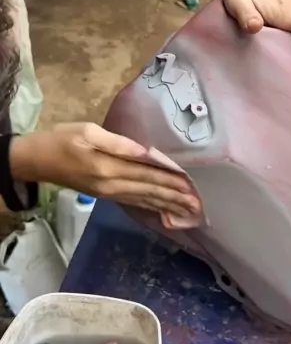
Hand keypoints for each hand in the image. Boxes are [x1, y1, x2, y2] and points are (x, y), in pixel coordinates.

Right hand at [9, 122, 201, 228]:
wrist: (38, 161)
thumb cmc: (61, 140)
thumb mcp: (87, 132)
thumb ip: (117, 142)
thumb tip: (145, 151)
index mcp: (109, 168)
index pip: (147, 174)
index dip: (171, 180)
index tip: (192, 185)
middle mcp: (112, 186)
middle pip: (150, 191)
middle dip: (176, 197)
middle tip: (199, 205)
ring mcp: (109, 194)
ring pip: (145, 200)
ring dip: (168, 205)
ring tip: (189, 211)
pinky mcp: (107, 196)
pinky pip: (135, 203)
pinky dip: (152, 207)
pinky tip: (164, 211)